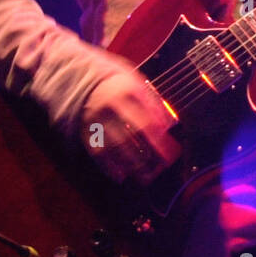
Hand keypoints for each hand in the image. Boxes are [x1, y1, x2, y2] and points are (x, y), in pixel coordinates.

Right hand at [78, 71, 182, 185]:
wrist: (88, 80)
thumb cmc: (120, 84)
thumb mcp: (139, 84)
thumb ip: (154, 103)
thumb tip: (168, 124)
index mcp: (125, 93)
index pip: (145, 121)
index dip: (158, 139)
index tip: (170, 152)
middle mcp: (109, 108)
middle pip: (129, 137)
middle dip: (146, 155)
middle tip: (160, 168)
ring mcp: (96, 120)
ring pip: (113, 147)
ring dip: (130, 164)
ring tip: (145, 176)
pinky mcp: (86, 130)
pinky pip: (97, 152)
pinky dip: (108, 166)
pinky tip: (121, 175)